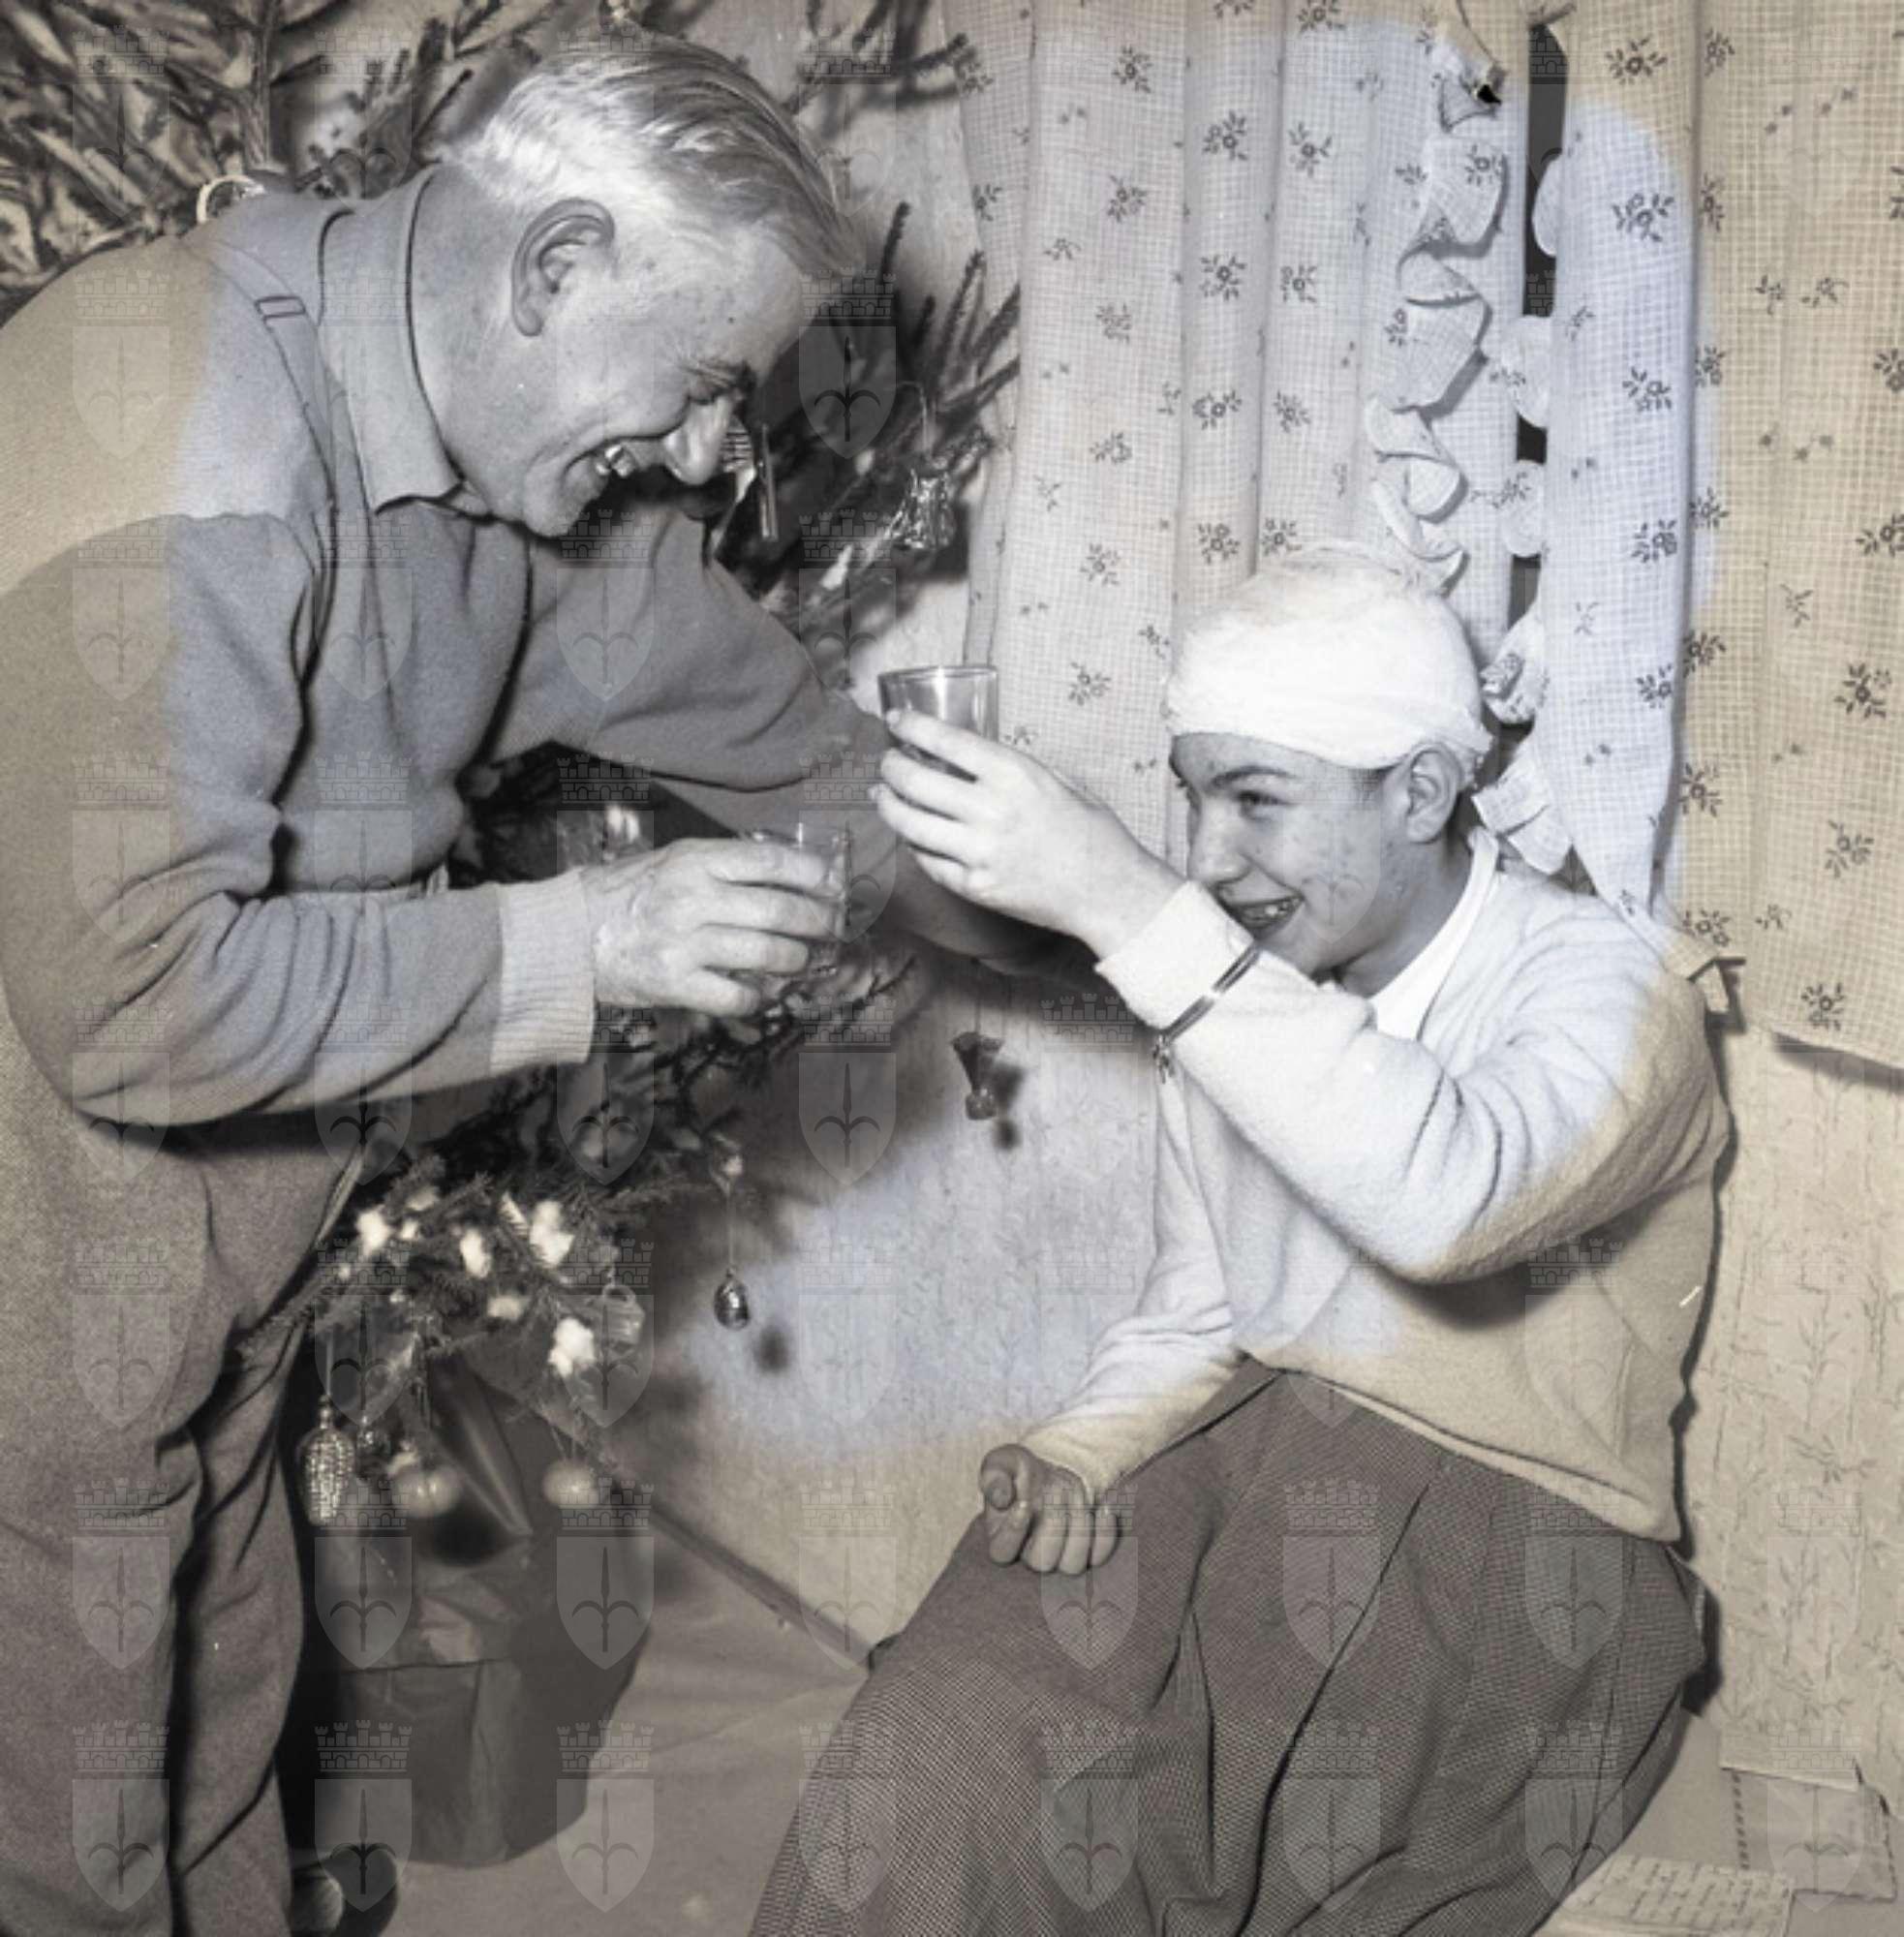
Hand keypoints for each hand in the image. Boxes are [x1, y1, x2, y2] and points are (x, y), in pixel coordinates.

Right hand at [578, 837, 844, 1015]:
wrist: (569, 935)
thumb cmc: (627, 894)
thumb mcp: (672, 861)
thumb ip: (724, 864)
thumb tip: (788, 873)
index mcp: (695, 860)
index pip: (770, 862)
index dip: (813, 875)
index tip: (833, 885)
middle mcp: (692, 898)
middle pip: (779, 910)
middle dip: (818, 922)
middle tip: (832, 928)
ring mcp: (683, 942)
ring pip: (766, 953)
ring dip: (795, 959)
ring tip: (802, 960)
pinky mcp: (674, 983)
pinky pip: (736, 995)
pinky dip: (757, 996)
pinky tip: (761, 991)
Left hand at [873, 712, 1180, 958]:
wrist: (1108, 891)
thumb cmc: (1093, 834)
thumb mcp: (1062, 781)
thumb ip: (1015, 768)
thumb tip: (973, 756)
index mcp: (1015, 776)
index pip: (947, 742)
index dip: (913, 726)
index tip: (897, 719)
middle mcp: (991, 811)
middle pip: (916, 782)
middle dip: (892, 767)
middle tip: (887, 762)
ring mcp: (980, 853)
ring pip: (911, 825)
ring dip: (889, 806)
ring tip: (883, 795)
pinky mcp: (976, 887)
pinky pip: (929, 862)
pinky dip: (914, 844)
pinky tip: (910, 833)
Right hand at [978, 1444, 1122, 1573]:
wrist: (1049, 1471)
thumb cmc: (1018, 1470)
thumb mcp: (1001, 1462)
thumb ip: (994, 1476)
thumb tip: (1000, 1498)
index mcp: (1001, 1537)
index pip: (1002, 1552)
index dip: (1014, 1532)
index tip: (1024, 1503)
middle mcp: (1029, 1554)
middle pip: (1042, 1562)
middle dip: (1054, 1525)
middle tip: (1056, 1491)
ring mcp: (1059, 1556)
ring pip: (1072, 1564)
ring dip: (1080, 1528)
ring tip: (1078, 1495)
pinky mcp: (1085, 1551)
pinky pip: (1099, 1556)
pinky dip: (1105, 1534)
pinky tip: (1104, 1507)